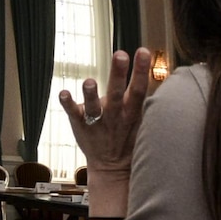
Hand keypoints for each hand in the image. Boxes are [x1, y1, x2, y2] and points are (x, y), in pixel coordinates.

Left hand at [60, 47, 152, 179]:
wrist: (112, 168)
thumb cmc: (128, 136)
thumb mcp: (142, 120)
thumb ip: (144, 98)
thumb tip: (157, 73)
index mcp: (133, 111)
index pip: (140, 89)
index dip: (141, 70)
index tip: (143, 51)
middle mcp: (115, 115)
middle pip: (118, 93)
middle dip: (119, 74)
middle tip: (121, 55)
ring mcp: (97, 122)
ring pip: (94, 107)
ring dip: (92, 94)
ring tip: (90, 81)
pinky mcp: (81, 125)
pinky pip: (73, 114)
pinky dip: (68, 103)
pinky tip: (63, 92)